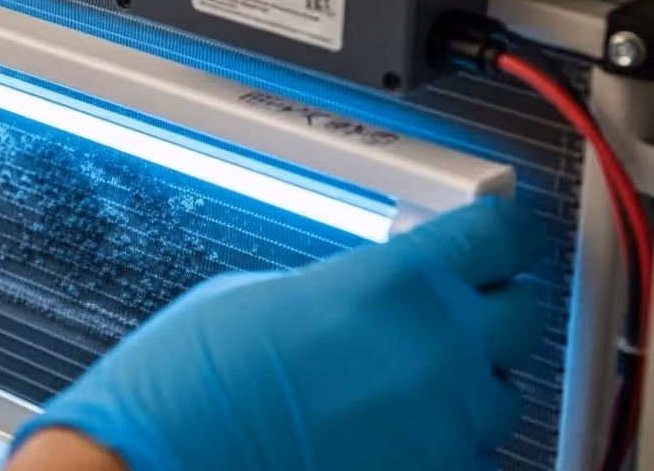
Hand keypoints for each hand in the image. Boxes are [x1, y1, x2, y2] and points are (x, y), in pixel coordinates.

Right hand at [11, 198, 543, 470]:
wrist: (158, 463)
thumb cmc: (188, 385)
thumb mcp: (262, 295)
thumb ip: (343, 288)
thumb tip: (372, 295)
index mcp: (392, 285)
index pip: (501, 236)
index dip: (498, 231)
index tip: (492, 234)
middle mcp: (435, 355)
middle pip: (522, 316)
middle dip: (485, 310)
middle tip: (440, 312)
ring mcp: (442, 430)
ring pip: (499, 396)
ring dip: (462, 385)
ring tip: (392, 388)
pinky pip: (469, 457)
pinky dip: (440, 445)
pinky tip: (384, 435)